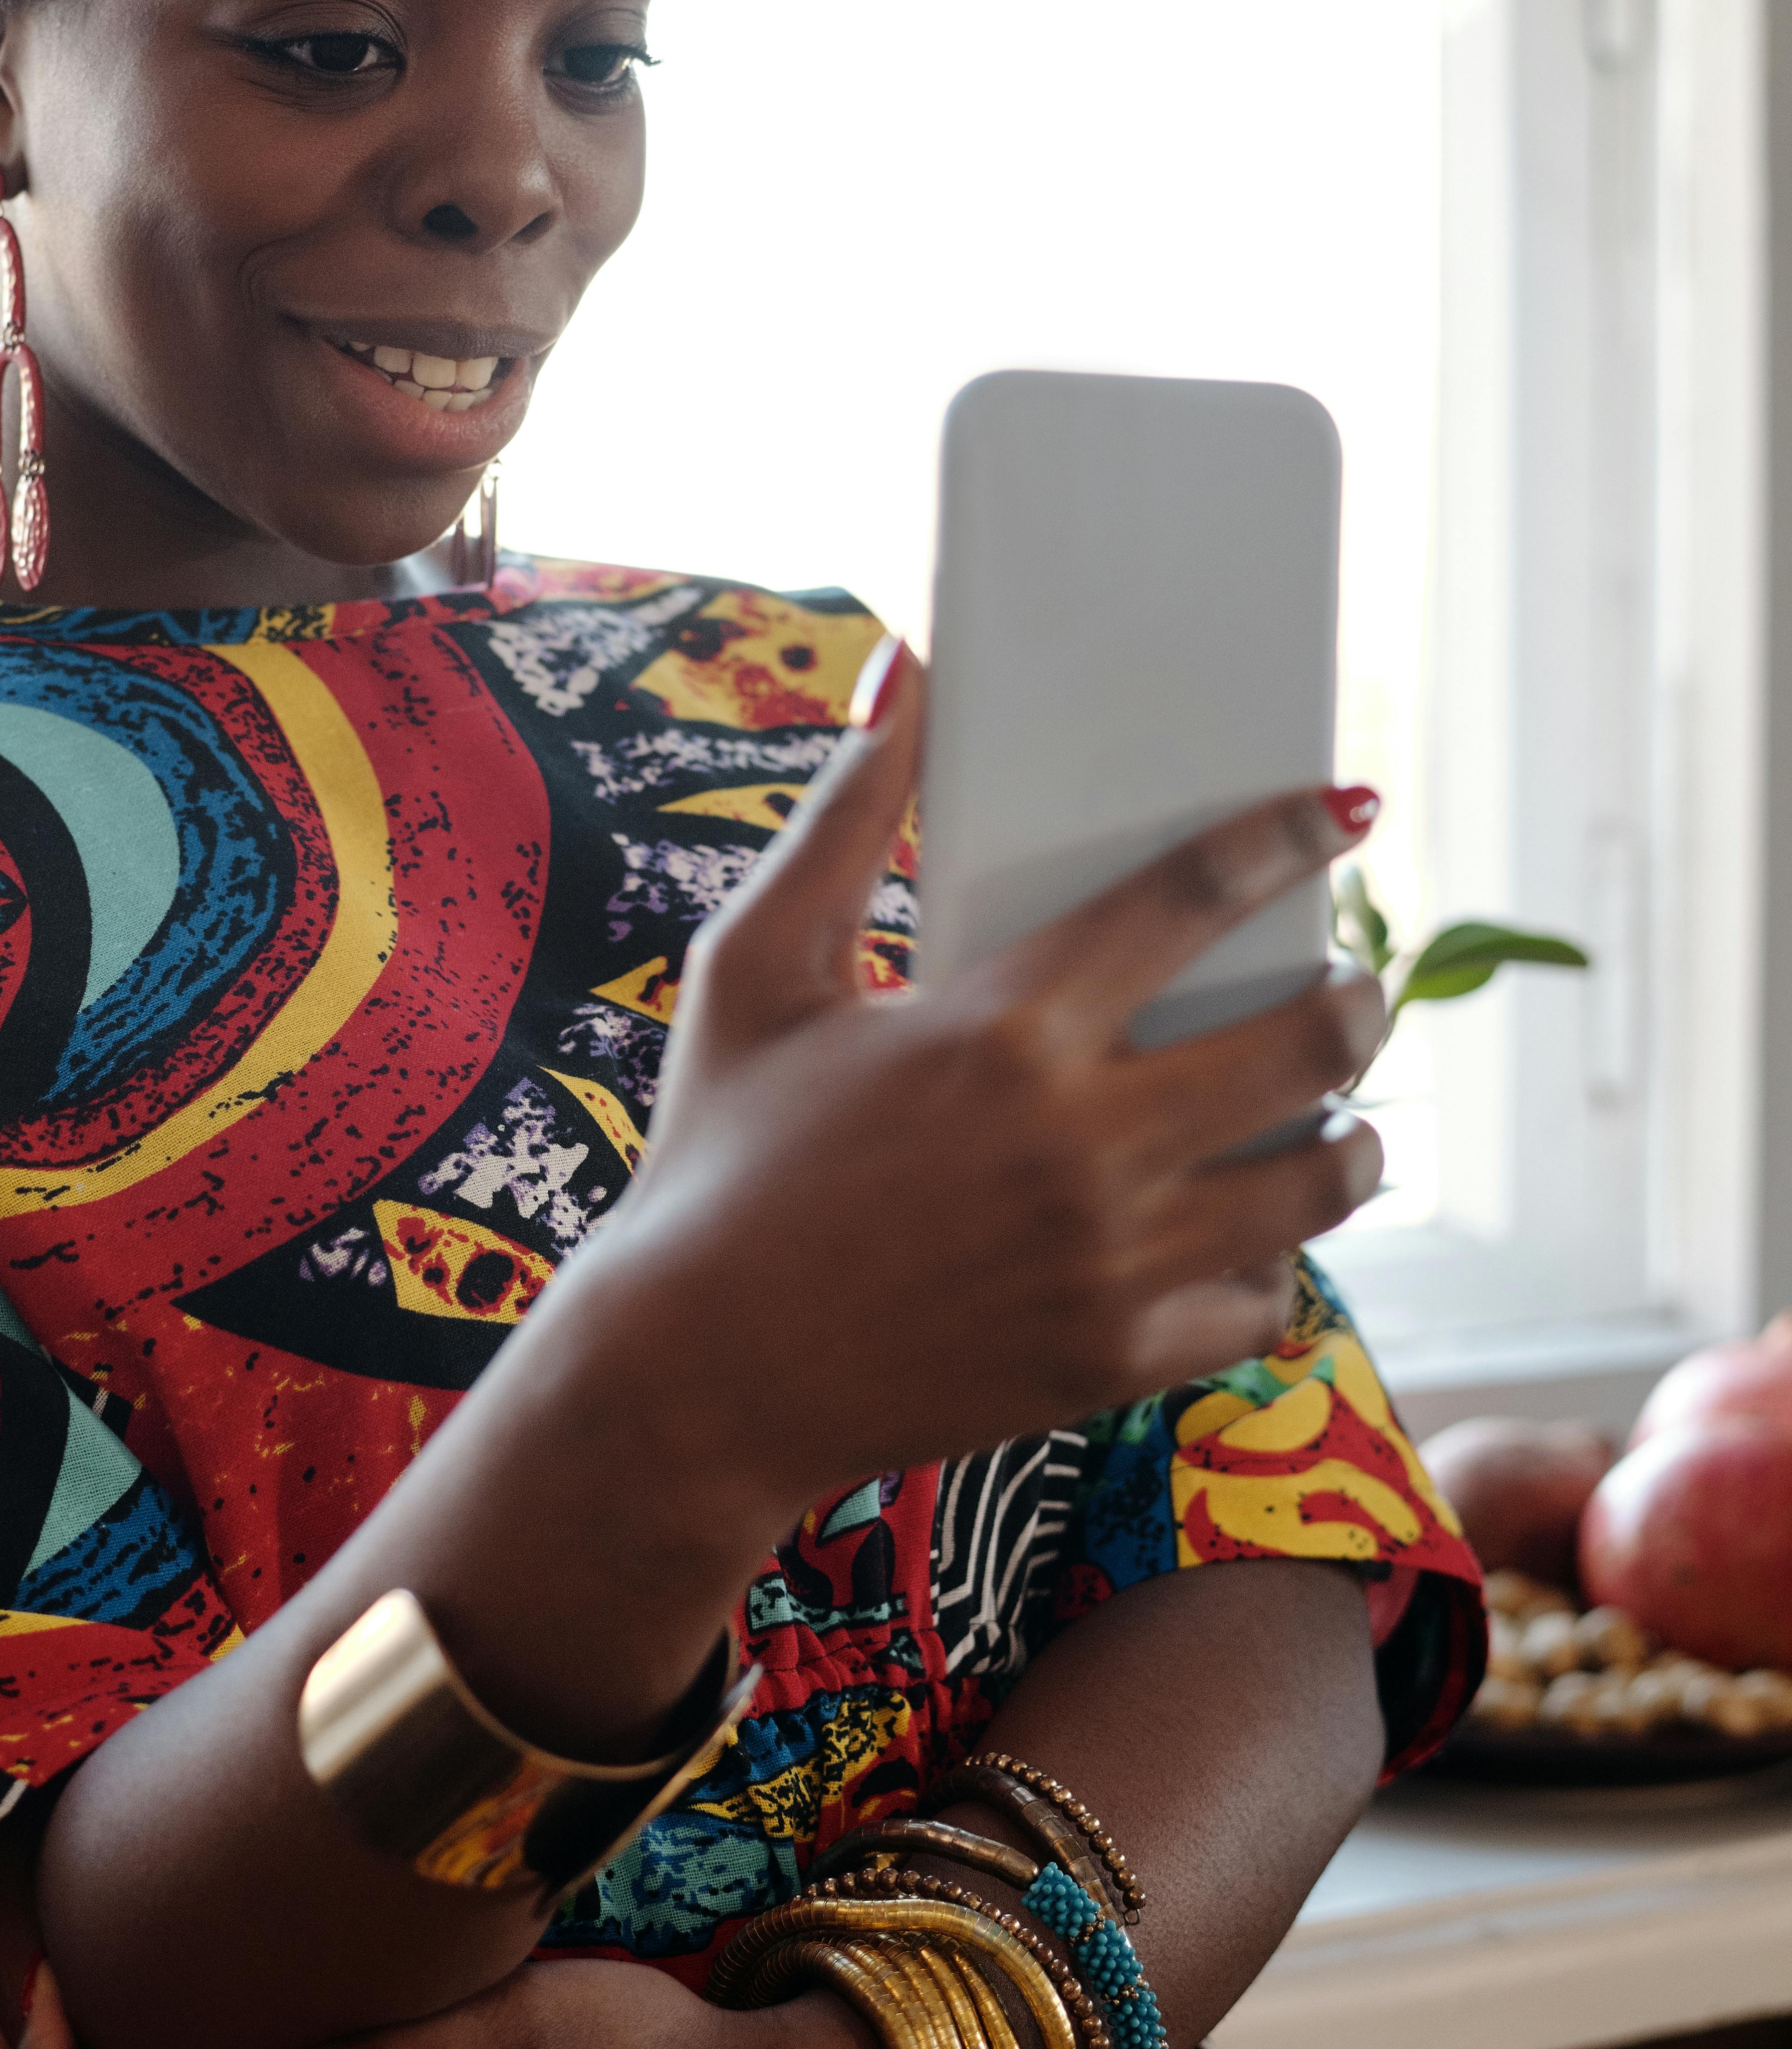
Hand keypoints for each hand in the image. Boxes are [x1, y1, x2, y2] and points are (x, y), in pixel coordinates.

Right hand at [617, 644, 1385, 1512]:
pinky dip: (1277, 1261)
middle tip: (1349, 984)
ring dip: (1351, 1134)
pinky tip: (1256, 1231)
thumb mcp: (754, 970)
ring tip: (1340, 1113)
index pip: (1192, 896)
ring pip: (1314, 1182)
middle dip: (1356, 998)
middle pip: (1303, 1044)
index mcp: (1000, 1027)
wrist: (692, 1376)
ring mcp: (1110, 1261)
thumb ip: (844, 817)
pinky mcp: (1112, 1359)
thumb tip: (907, 672)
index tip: (1345, 810)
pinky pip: (1262, 1302)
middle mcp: (1081, 1141)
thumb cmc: (715, 1155)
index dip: (1286, 837)